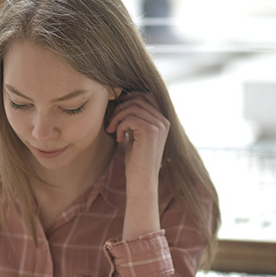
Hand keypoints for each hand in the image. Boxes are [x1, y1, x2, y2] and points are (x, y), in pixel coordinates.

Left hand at [105, 92, 169, 238]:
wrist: (141, 181)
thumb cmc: (136, 160)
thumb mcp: (136, 134)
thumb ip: (135, 118)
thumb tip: (123, 99)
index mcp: (162, 120)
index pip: (145, 95)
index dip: (128, 99)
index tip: (116, 112)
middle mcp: (164, 121)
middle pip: (138, 98)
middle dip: (120, 108)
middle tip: (111, 123)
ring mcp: (159, 126)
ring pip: (132, 107)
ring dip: (117, 117)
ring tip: (112, 130)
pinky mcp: (151, 132)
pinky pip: (130, 118)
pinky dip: (120, 126)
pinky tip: (119, 139)